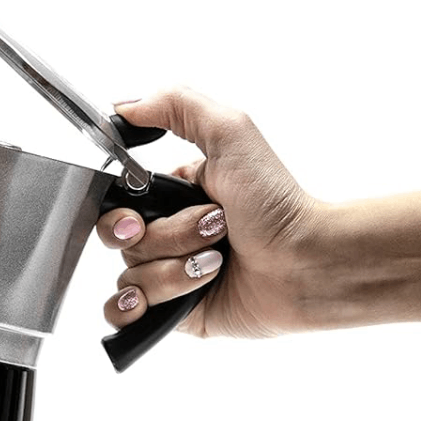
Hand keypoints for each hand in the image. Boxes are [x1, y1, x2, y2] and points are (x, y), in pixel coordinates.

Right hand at [98, 87, 320, 337]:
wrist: (305, 264)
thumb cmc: (276, 204)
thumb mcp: (230, 132)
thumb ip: (175, 105)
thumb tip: (122, 108)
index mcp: (171, 198)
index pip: (115, 207)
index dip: (119, 215)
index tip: (138, 218)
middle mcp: (166, 237)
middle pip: (120, 244)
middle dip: (163, 239)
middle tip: (208, 234)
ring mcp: (168, 277)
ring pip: (128, 278)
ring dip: (172, 272)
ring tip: (215, 265)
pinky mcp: (174, 314)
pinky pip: (125, 314)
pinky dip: (132, 309)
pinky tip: (151, 304)